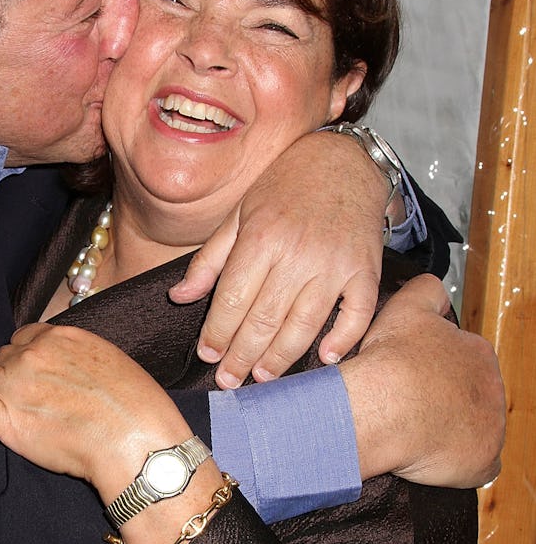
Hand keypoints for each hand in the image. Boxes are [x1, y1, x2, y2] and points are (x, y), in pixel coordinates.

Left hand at [0, 323, 191, 499]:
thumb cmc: (137, 406)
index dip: (25, 353)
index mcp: (60, 337)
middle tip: (22, 393)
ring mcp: (15, 387)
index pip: (25, 337)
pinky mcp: (6, 421)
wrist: (136, 441)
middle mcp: (32, 356)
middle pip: (1, 355)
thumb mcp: (112, 362)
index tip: (32, 369)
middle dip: (7, 370)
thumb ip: (81, 357)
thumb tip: (72, 367)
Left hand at [168, 129, 387, 386]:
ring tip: (262, 377)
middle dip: (241, 356)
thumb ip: (210, 259)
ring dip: (281, 358)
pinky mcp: (365, 270)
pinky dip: (342, 340)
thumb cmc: (285, 186)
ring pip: (304, 324)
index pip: (233, 299)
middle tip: (228, 382)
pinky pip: (356, 314)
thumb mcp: (239, 213)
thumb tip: (178, 297)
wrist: (344, 161)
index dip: (217, 332)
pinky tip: (324, 359)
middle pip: (264, 319)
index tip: (207, 355)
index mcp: (261, 237)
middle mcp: (297, 254)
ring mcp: (334, 264)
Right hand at [339, 276, 504, 486]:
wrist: (385, 405)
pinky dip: (459, 464)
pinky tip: (434, 459)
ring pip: (476, 429)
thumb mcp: (408, 306)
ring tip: (418, 435)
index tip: (415, 380)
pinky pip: (478, 464)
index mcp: (477, 352)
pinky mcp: (484, 459)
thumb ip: (427, 291)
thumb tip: (435, 292)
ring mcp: (492, 424)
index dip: (437, 372)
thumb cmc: (391, 360)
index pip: (465, 362)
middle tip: (413, 408)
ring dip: (453, 433)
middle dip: (448, 403)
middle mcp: (492, 386)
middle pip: (472, 396)